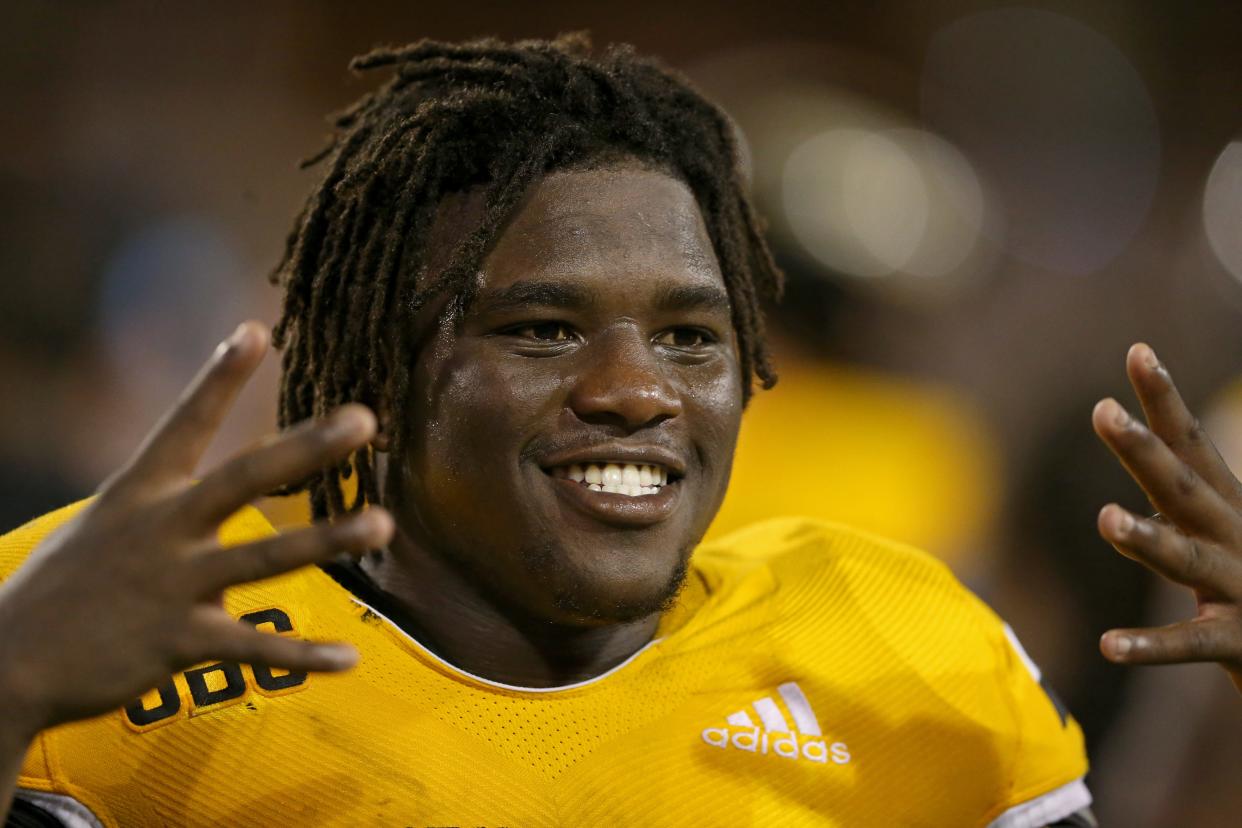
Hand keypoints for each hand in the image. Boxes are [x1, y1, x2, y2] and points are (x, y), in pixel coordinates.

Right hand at [0, 322, 393, 737]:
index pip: (185, 423)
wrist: (7, 664)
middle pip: (245, 477)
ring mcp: (171, 584)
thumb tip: (202, 467)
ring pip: (264, 557)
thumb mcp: (104, 521)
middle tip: (364, 418)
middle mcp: (162, 529)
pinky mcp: (177, 642)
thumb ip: (161, 492)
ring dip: (328, 540)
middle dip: (307, 447)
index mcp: (140, 492)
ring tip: (384, 525)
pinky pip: (253, 649)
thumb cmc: (65, 587)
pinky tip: (349, 659)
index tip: (256, 330)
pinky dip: (302, 656)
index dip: (219, 378)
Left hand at [1094, 343, 1241, 693]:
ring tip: (1105, 519)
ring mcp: (1237, 587)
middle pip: (1180, 487)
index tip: (1137, 351)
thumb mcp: (1229, 528)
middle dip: (1143, 449)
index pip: (1190, 444)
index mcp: (1226, 507)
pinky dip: (1151, 646)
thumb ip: (1194, 489)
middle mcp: (1232, 537)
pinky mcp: (1238, 640)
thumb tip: (1164, 456)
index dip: (1164, 399)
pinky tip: (1107, 645)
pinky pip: (1189, 644)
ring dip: (1145, 539)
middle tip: (1103, 411)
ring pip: (1184, 560)